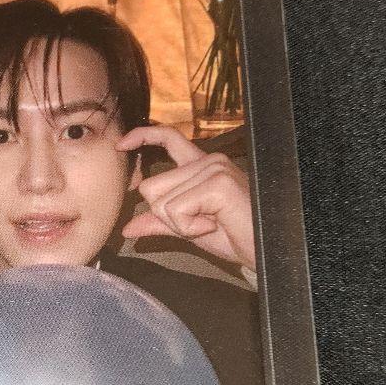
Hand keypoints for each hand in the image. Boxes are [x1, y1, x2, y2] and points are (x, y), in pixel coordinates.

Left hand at [116, 125, 255, 272]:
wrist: (265, 248)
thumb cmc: (235, 236)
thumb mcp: (190, 229)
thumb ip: (161, 223)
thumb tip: (128, 228)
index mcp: (200, 167)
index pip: (168, 138)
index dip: (143, 136)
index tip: (121, 145)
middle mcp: (207, 162)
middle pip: (151, 187)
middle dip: (165, 215)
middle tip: (199, 222)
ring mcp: (213, 169)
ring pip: (161, 201)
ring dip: (180, 223)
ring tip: (210, 223)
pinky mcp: (217, 183)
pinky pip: (176, 210)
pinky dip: (189, 227)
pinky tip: (214, 224)